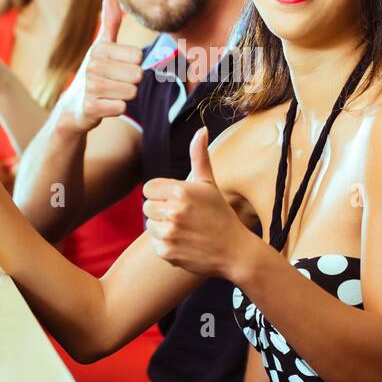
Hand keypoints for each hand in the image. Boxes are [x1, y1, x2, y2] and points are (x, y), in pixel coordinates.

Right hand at [54, 0, 143, 133]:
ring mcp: (90, 87)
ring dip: (126, 95)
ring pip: (131, 92)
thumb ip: (110, 24)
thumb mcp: (101, 47)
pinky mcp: (90, 108)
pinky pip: (121, 107)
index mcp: (99, 49)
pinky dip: (118, 108)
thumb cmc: (94, 73)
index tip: (119, 67)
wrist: (74, 105)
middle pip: (137, 75)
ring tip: (111, 93)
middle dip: (131, 82)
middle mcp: (93, 66)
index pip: (138, 57)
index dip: (133, 65)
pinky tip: (106, 104)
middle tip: (117, 83)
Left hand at [143, 127, 249, 277]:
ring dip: (163, 228)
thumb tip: (201, 129)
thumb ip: (199, 156)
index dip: (161, 194)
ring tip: (185, 230)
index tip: (177, 200)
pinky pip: (155, 243)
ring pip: (150, 225)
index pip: (148, 188)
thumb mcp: (209, 184)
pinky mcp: (167, 252)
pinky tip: (184, 244)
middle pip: (147, 207)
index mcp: (180, 190)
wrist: (234, 251)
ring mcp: (169, 233)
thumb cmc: (220, 214)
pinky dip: (166, 245)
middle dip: (161, 211)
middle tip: (183, 216)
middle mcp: (173, 211)